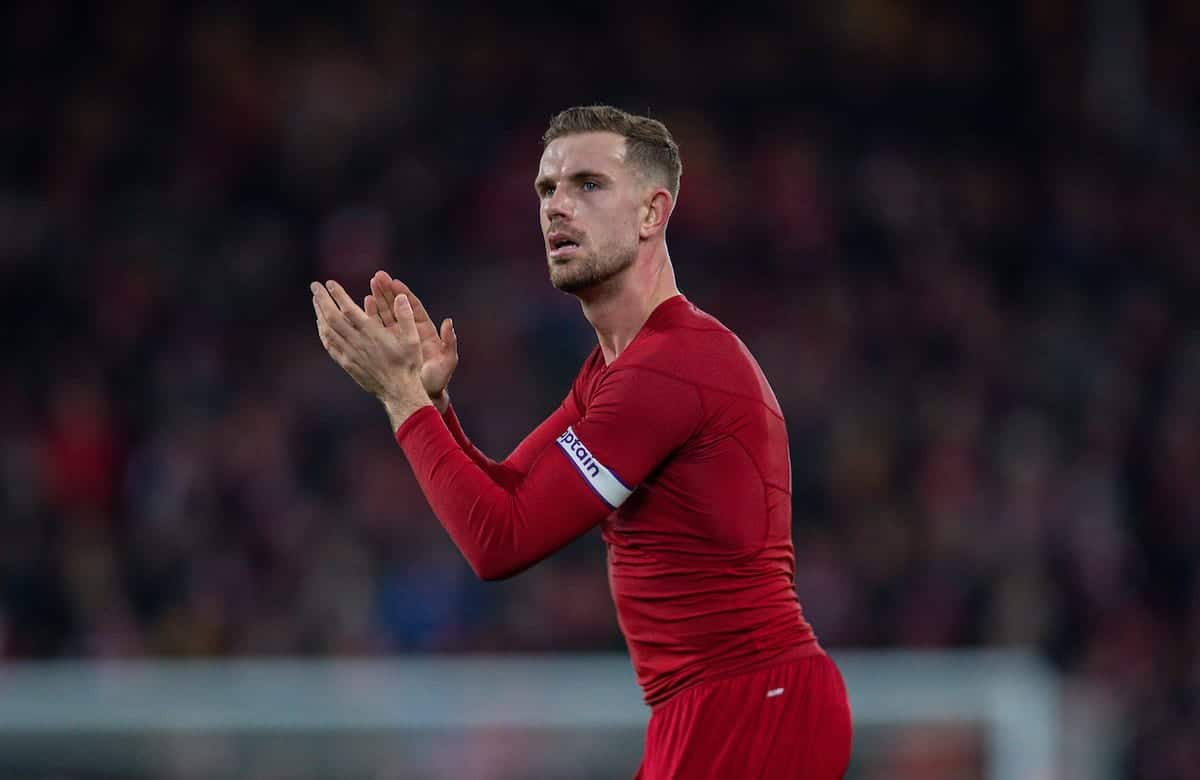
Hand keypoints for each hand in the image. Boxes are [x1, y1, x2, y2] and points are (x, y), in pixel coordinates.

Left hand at [312, 279, 430, 428]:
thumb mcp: (413, 339)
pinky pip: (330, 345)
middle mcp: (357, 342)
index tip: (329, 283)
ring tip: (316, 301)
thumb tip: (400, 296)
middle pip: (332, 318)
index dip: (337, 294)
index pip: (348, 309)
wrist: (398, 391)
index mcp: (372, 333)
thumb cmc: (408, 365)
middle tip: (314, 287)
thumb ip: (406, 316)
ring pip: (328, 331)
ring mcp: (349, 354)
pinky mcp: (347, 363)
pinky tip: (321, 325)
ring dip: (319, 314)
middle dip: (322, 300)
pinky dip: (323, 332)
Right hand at [368, 270, 457, 411]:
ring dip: (378, 299)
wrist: (424, 394)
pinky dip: (371, 316)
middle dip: (388, 291)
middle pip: (398, 306)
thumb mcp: (447, 360)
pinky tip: (363, 304)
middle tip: (378, 276)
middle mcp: (410, 331)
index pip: (413, 307)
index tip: (395, 282)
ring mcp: (398, 338)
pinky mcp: (387, 346)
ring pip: (386, 314)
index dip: (404, 294)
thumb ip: (450, 342)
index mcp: (425, 331)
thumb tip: (449, 323)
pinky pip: (378, 328)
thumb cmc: (438, 379)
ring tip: (370, 284)